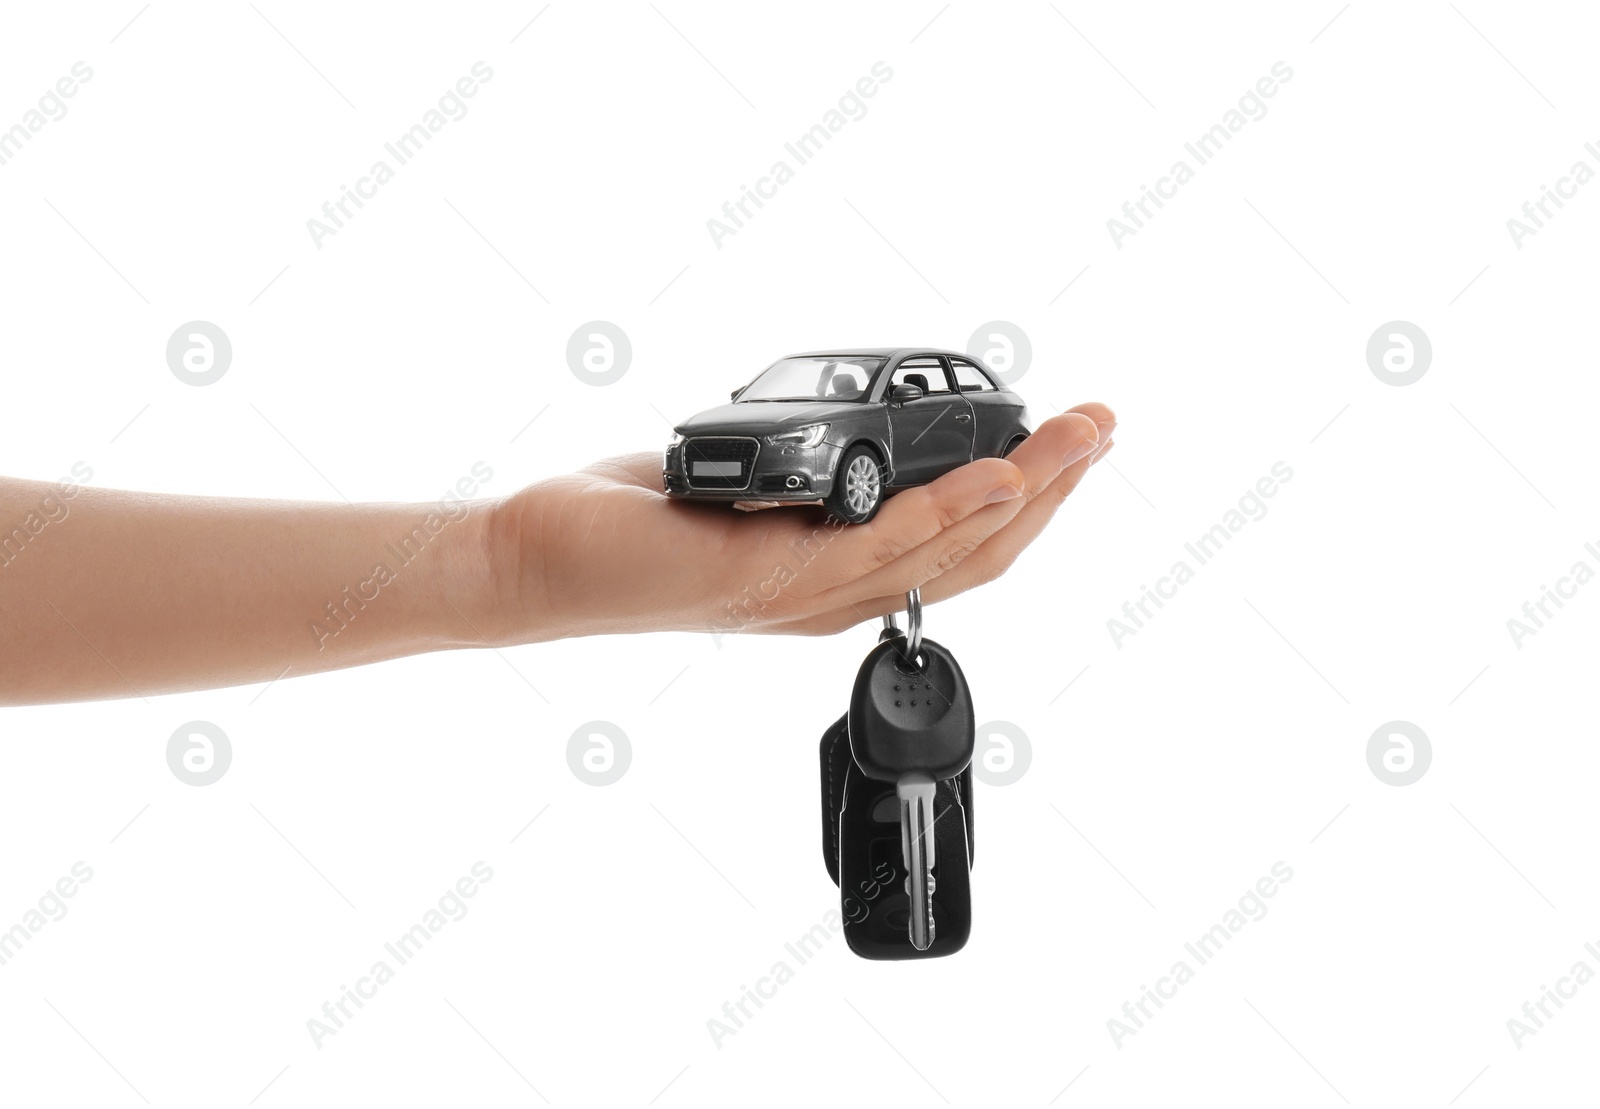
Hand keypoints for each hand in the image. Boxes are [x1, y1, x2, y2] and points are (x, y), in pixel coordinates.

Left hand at [487, 404, 1114, 642]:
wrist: (540, 560)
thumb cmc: (629, 523)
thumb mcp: (746, 482)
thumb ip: (813, 471)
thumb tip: (861, 429)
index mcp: (835, 574)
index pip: (959, 545)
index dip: (1028, 496)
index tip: (1072, 437)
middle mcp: (834, 597)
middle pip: (978, 553)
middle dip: (1055, 488)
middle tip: (1106, 424)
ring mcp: (807, 595)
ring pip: (950, 551)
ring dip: (1029, 490)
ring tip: (1081, 436)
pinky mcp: (770, 580)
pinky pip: (883, 545)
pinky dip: (950, 507)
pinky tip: (999, 472)